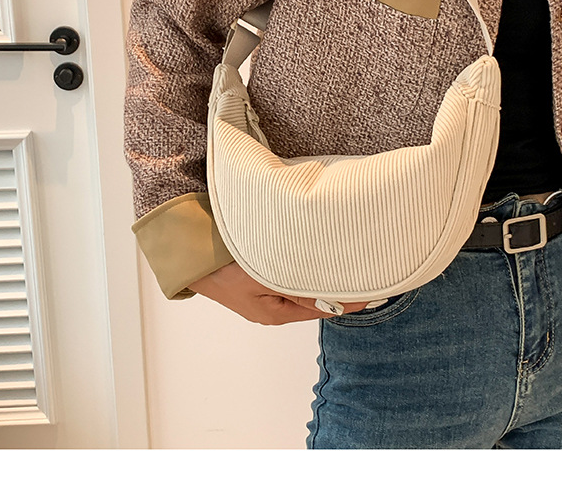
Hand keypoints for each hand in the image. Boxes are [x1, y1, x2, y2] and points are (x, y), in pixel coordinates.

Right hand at [188, 262, 369, 324]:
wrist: (187, 248)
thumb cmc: (221, 265)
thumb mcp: (264, 278)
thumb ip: (299, 286)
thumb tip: (333, 295)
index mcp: (275, 314)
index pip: (323, 308)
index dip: (349, 297)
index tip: (374, 288)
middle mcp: (272, 306)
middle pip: (315, 297)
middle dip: (337, 284)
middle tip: (365, 270)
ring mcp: (263, 291)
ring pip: (302, 282)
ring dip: (320, 272)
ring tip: (345, 258)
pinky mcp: (257, 274)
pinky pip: (288, 272)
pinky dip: (304, 264)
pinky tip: (314, 251)